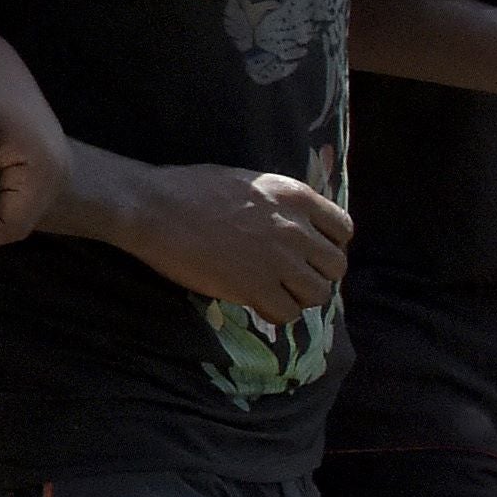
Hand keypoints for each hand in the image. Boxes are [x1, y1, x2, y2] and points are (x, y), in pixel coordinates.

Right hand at [77, 164, 351, 320]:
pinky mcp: (256, 287)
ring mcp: (278, 260)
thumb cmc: (188, 188)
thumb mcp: (247, 183)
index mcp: (295, 197)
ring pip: (319, 294)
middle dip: (318, 273)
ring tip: (276, 292)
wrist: (153, 208)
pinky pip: (288, 313)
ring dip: (300, 296)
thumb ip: (278, 205)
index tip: (309, 250)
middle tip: (293, 276)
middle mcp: (295, 229)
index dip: (329, 243)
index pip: (343, 229)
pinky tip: (257, 303)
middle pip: (336, 265)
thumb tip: (292, 224)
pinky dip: (276, 312)